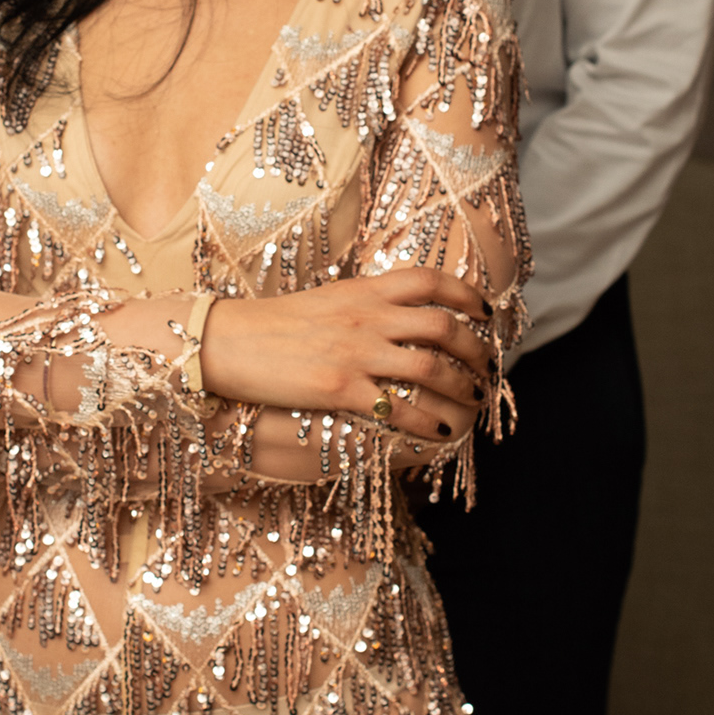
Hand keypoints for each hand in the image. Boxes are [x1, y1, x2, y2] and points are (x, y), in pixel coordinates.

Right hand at [200, 270, 491, 443]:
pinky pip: (397, 408)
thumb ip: (366, 304)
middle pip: (443, 326)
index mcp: (364, 290)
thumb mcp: (327, 300)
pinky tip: (438, 433)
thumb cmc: (274, 324)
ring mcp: (354, 353)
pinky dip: (426, 423)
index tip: (486, 314)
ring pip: (430, 368)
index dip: (468, 295)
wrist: (226, 341)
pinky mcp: (339, 388)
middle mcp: (366, 317)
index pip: (431, 281)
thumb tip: (401, 314)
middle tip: (488, 368)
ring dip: (461, 387)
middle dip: (476, 349)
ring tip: (473, 401)